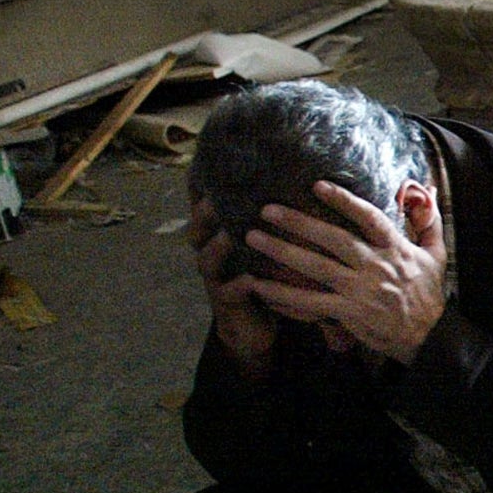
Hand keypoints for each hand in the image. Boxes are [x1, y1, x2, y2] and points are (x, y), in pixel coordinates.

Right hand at [190, 196, 277, 378]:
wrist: (255, 325)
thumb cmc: (265, 277)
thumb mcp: (265, 247)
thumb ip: (269, 222)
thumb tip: (294, 185)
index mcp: (219, 237)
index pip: (205, 209)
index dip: (201, 190)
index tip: (206, 167)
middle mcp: (212, 254)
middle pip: (198, 229)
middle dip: (205, 213)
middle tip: (216, 198)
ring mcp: (216, 279)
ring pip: (208, 259)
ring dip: (218, 246)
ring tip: (229, 235)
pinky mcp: (227, 303)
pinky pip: (229, 292)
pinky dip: (239, 285)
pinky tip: (249, 280)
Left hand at [238, 180, 448, 364]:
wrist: (429, 337)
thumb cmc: (428, 294)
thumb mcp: (437, 256)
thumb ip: (430, 223)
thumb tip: (430, 191)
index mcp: (396, 249)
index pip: (369, 217)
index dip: (343, 200)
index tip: (317, 185)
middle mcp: (376, 266)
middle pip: (333, 239)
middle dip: (298, 222)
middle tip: (267, 210)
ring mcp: (361, 290)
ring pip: (315, 267)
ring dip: (282, 251)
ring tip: (254, 239)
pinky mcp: (350, 312)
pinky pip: (310, 302)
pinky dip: (283, 294)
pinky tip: (260, 285)